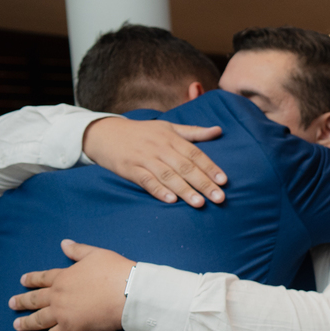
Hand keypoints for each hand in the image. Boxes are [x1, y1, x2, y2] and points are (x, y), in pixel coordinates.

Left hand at [9, 239, 134, 330]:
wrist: (128, 293)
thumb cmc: (116, 272)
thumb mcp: (96, 254)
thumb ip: (78, 250)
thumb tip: (64, 243)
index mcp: (63, 276)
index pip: (42, 278)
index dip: (31, 280)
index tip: (22, 281)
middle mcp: (58, 295)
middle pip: (34, 299)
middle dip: (22, 301)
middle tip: (12, 304)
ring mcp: (62, 313)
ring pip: (38, 319)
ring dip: (26, 322)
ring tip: (17, 325)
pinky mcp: (72, 329)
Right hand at [82, 117, 226, 207]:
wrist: (105, 133)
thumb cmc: (143, 132)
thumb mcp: (168, 127)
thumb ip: (194, 132)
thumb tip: (218, 130)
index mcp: (171, 138)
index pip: (195, 153)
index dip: (210, 167)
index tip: (224, 181)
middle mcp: (159, 147)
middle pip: (185, 167)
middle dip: (203, 183)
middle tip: (219, 198)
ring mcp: (144, 158)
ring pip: (167, 175)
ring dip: (184, 190)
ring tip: (199, 203)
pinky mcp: (130, 169)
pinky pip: (146, 181)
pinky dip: (158, 190)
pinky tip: (170, 200)